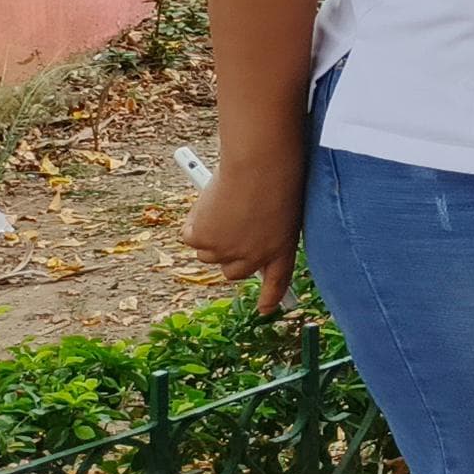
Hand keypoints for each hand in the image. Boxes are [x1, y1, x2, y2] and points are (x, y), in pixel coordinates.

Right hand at [186, 152, 304, 316]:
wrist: (259, 164)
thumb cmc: (277, 175)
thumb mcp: (282, 208)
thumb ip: (265, 229)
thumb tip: (243, 236)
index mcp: (282, 250)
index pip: (278, 283)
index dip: (270, 298)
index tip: (265, 309)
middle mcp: (253, 259)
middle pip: (232, 272)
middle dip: (228, 255)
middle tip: (228, 229)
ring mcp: (226, 252)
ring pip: (207, 254)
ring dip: (209, 235)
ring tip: (224, 206)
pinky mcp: (202, 241)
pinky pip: (190, 237)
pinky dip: (194, 222)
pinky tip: (210, 203)